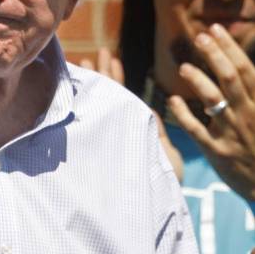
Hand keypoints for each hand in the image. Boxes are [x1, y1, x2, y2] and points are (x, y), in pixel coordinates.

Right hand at [81, 47, 183, 180]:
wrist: (160, 201)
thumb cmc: (166, 182)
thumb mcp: (166, 152)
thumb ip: (158, 131)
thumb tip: (149, 107)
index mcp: (137, 127)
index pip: (124, 94)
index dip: (116, 75)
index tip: (111, 57)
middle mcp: (123, 126)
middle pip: (111, 91)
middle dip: (104, 70)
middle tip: (97, 51)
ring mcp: (114, 131)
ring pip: (105, 96)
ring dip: (99, 76)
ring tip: (91, 56)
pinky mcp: (112, 136)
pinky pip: (105, 108)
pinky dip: (97, 92)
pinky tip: (88, 77)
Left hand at [166, 26, 254, 199]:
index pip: (246, 69)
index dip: (231, 48)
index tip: (216, 29)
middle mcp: (249, 115)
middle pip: (230, 80)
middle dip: (215, 57)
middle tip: (200, 37)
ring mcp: (233, 133)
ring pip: (214, 102)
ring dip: (199, 83)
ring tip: (184, 67)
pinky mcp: (218, 151)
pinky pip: (197, 130)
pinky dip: (184, 116)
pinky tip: (172, 100)